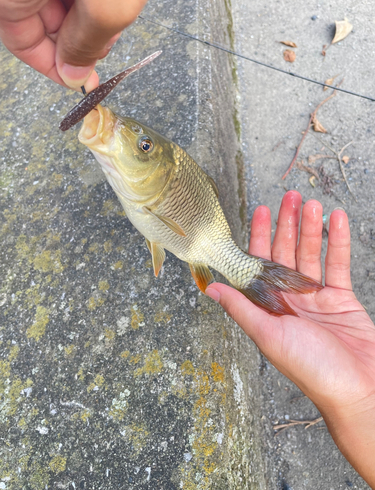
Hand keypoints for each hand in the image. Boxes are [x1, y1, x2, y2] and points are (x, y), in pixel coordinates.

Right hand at [0, 0, 152, 89]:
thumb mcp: (107, 6)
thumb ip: (86, 45)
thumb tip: (73, 75)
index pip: (18, 38)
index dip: (49, 66)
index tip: (77, 80)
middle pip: (36, 18)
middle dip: (74, 38)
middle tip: (104, 41)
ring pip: (56, 0)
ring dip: (86, 16)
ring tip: (113, 10)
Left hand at [206, 191, 374, 487]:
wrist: (357, 389)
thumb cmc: (311, 369)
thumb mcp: (269, 336)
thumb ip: (241, 308)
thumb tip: (209, 288)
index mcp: (269, 306)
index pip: (260, 263)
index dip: (259, 236)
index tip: (259, 211)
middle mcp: (289, 298)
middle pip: (286, 252)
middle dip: (286, 224)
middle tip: (288, 196)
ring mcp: (316, 296)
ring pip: (311, 253)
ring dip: (310, 227)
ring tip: (310, 202)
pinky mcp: (341, 297)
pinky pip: (338, 263)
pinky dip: (338, 241)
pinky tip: (336, 219)